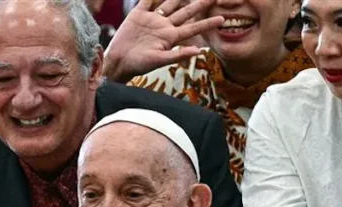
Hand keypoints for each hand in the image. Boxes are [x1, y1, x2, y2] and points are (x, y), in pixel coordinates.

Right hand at [103, 0, 224, 82]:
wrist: (118, 62)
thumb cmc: (139, 65)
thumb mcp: (159, 61)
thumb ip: (178, 55)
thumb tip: (198, 51)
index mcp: (171, 38)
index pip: (193, 28)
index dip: (207, 23)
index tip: (222, 19)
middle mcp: (164, 27)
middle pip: (185, 12)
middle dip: (199, 4)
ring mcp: (152, 20)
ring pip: (169, 3)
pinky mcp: (138, 15)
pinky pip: (147, 0)